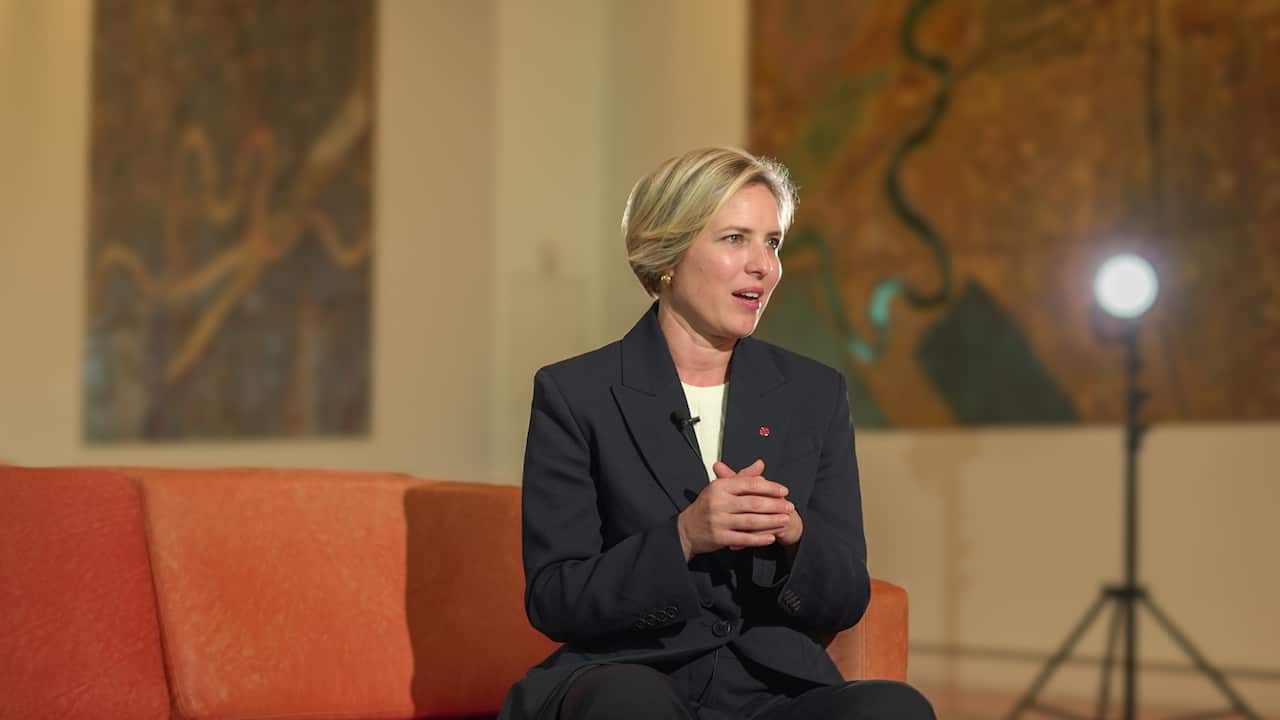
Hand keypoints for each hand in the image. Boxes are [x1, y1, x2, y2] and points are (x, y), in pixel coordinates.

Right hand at [676, 459, 792, 560]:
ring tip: (785, 520)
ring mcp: (719, 521)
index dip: (769, 487)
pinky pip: (744, 538)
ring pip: (751, 521)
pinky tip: (771, 537)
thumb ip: (742, 477)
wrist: (686, 529)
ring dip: (771, 522)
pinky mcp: (719, 537)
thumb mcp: (720, 487)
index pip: (749, 484)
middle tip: (789, 506)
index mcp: (720, 487)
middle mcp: (719, 502)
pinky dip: (759, 539)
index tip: (783, 491)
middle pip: (753, 503)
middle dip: (774, 505)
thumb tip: (760, 464)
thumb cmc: (706, 506)